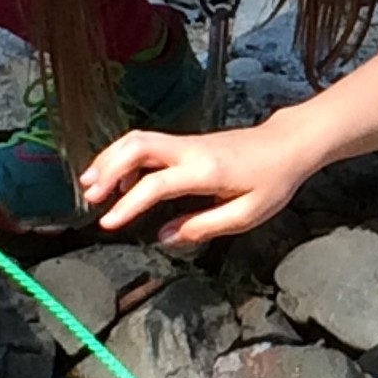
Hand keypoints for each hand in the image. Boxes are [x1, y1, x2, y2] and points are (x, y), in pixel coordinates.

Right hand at [80, 120, 313, 246]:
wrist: (288, 145)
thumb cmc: (273, 180)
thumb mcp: (247, 214)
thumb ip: (203, 227)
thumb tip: (163, 237)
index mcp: (207, 171)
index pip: (157, 184)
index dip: (129, 204)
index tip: (109, 223)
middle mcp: (191, 150)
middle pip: (138, 146)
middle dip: (107, 169)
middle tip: (90, 197)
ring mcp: (187, 142)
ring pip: (138, 140)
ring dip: (110, 159)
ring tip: (91, 186)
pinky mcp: (186, 143)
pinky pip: (147, 144)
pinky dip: (125, 157)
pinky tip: (120, 180)